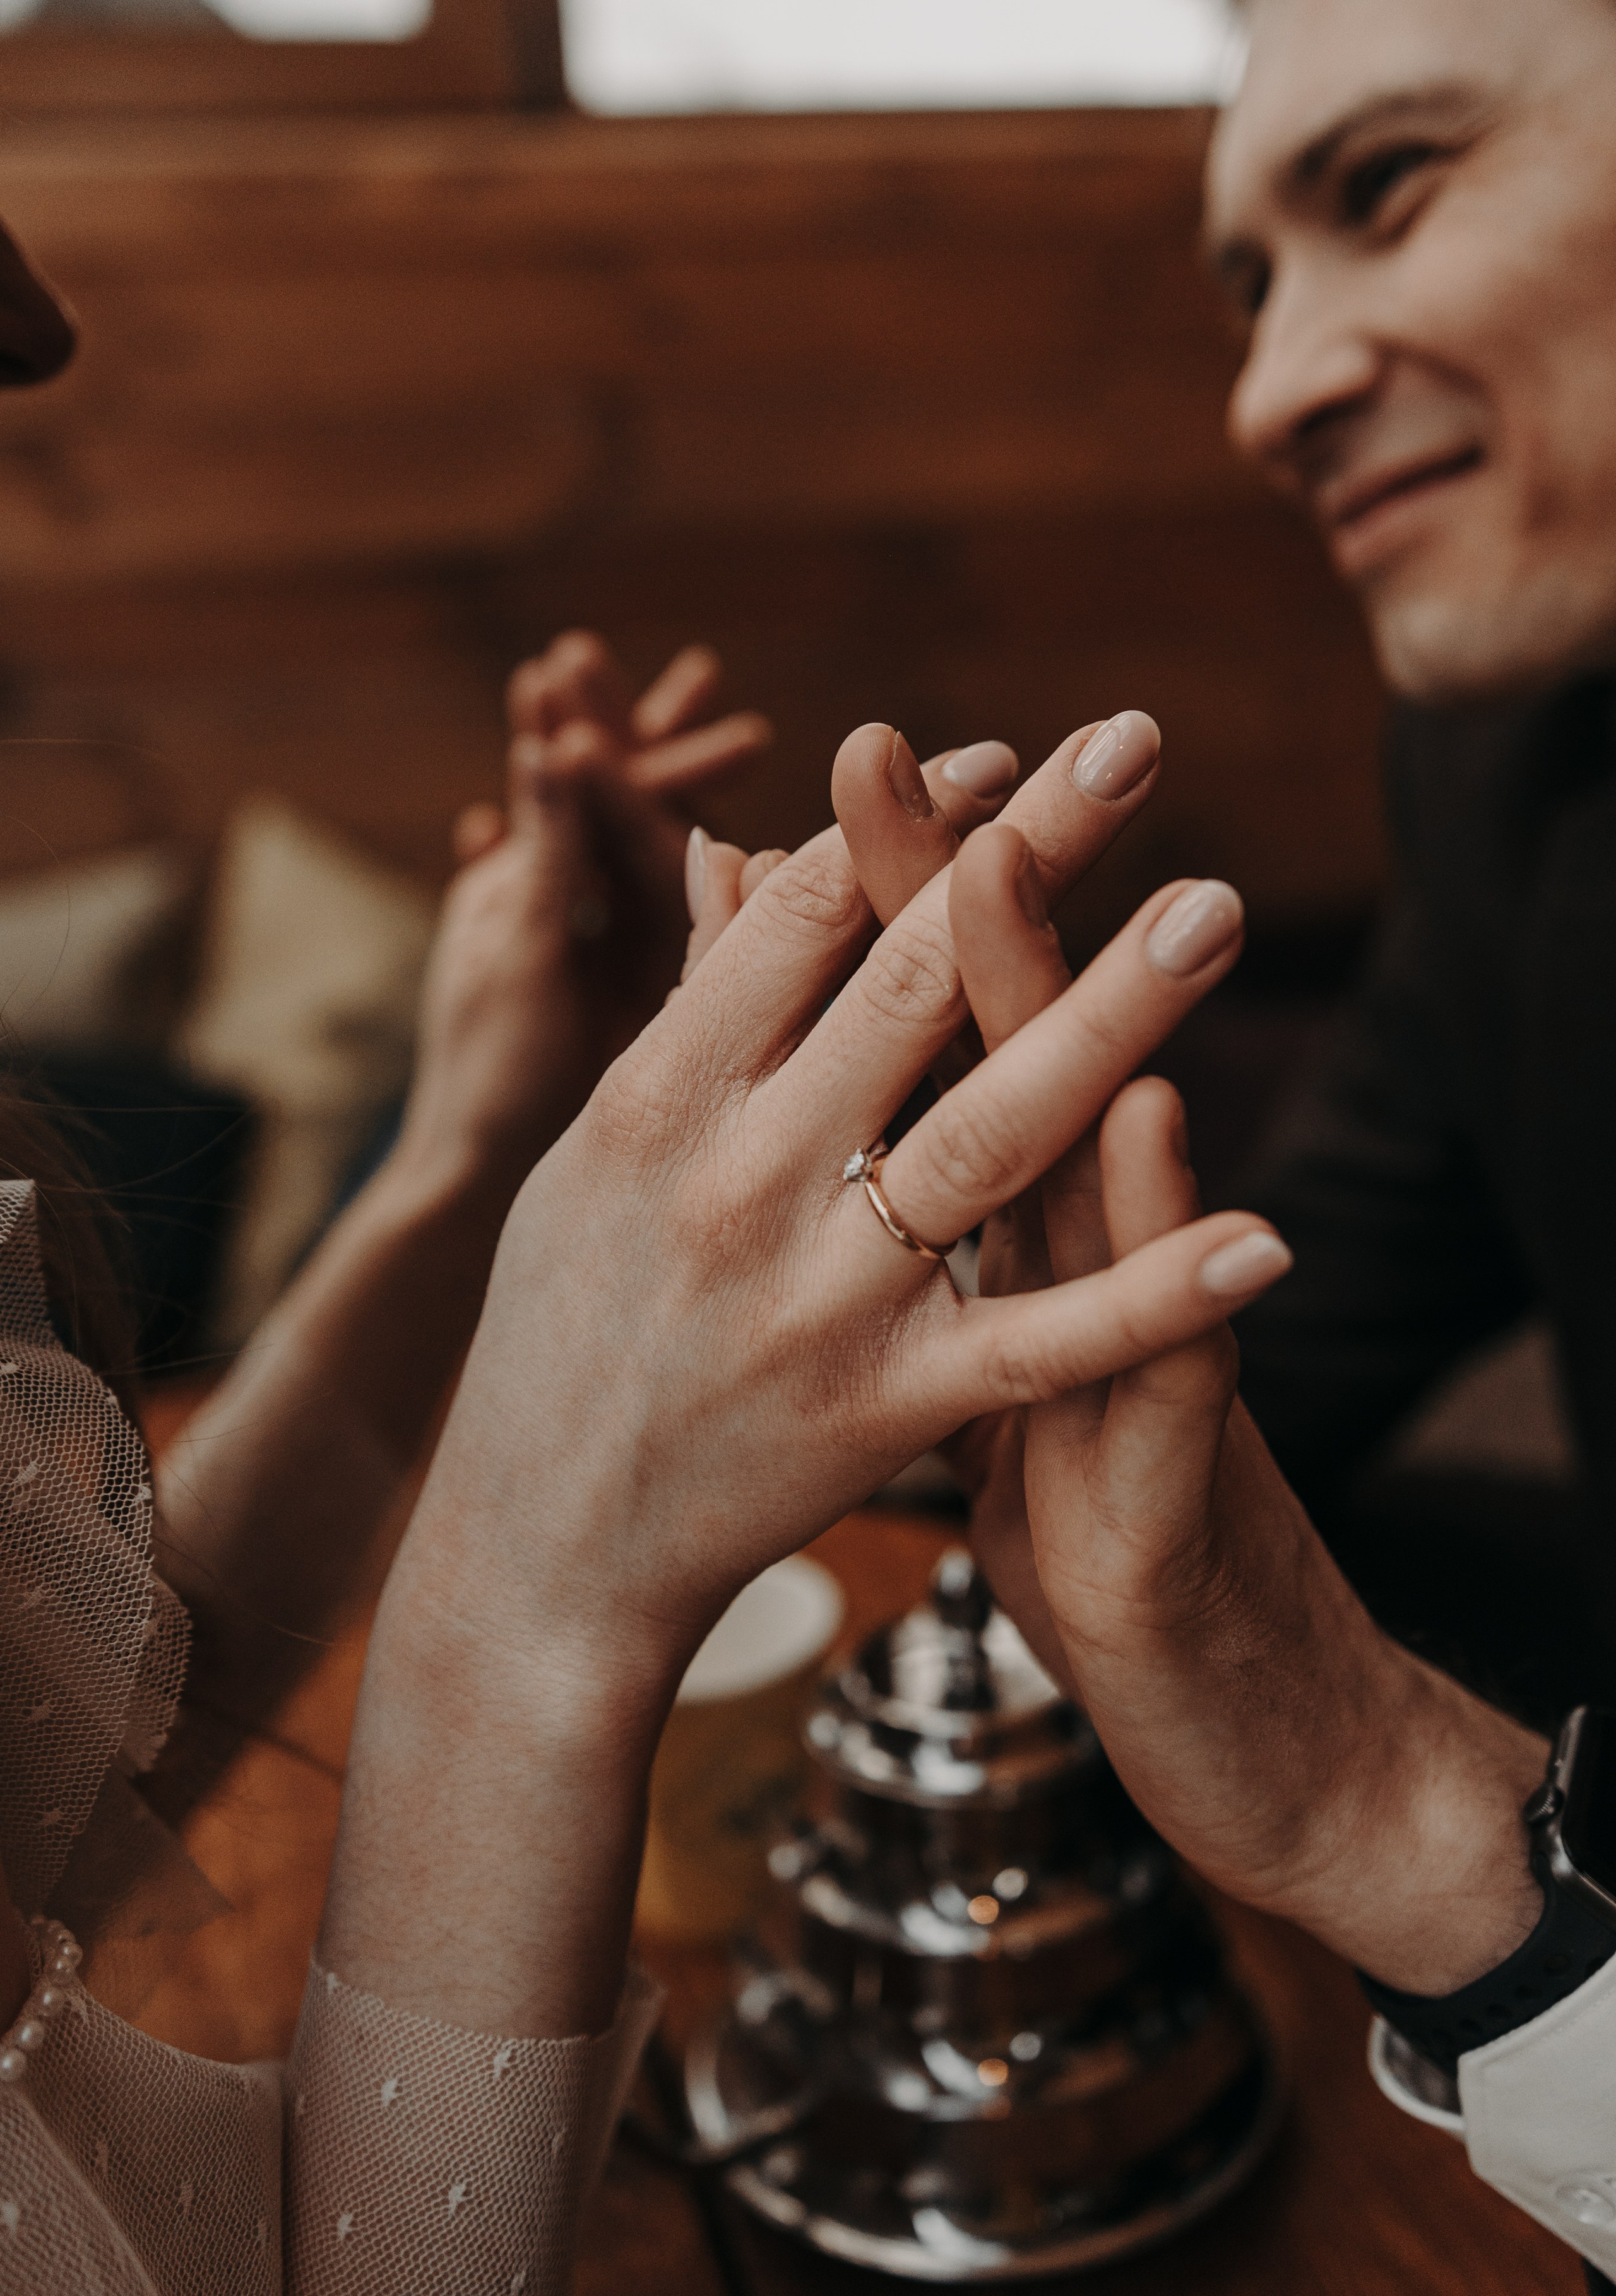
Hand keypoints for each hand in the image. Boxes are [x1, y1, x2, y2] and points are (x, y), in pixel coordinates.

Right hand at [325, 721, 1291, 2033]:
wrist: (541, 1544)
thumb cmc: (562, 1327)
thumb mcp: (603, 1152)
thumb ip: (689, 1004)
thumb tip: (734, 846)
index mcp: (657, 1098)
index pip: (801, 917)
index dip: (908, 824)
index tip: (1006, 755)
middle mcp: (737, 1178)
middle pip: (907, 982)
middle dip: (1028, 855)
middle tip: (1134, 744)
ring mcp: (816, 1295)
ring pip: (987, 1134)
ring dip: (1107, 1018)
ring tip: (1213, 912)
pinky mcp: (884, 1409)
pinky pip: (1038, 1342)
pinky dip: (1149, 1295)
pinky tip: (1263, 1240)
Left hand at [947, 832, 1546, 1999]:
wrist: (1200, 1675)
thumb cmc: (1066, 1489)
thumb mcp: (984, 1327)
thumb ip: (950, 1192)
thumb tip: (879, 1071)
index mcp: (1011, 1216)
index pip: (949, 1027)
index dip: (905, 894)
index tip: (858, 752)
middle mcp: (1073, 1244)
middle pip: (1016, 1047)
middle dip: (978, 901)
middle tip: (948, 748)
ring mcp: (1126, 1338)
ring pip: (1098, 1166)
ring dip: (1079, 1021)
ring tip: (1042, 889)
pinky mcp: (1164, 1462)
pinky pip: (1163, 1361)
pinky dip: (1180, 1273)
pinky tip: (1201, 1184)